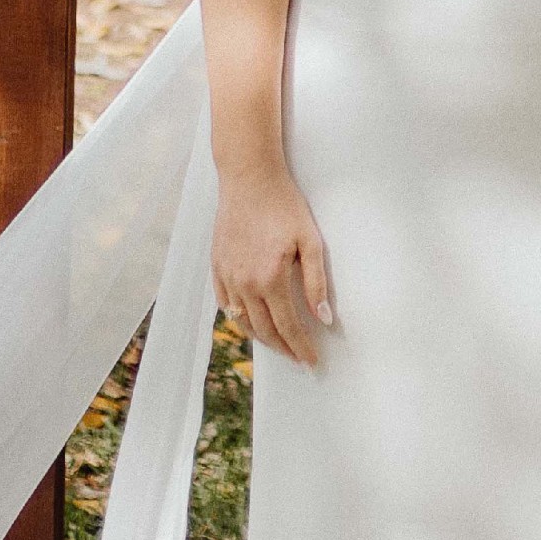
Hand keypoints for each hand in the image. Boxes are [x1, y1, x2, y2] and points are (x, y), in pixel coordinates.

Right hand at [213, 162, 331, 365]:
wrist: (249, 178)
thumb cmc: (284, 205)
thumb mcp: (311, 241)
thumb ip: (316, 283)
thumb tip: (324, 318)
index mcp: (270, 278)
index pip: (288, 326)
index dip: (301, 347)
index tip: (312, 361)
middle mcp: (244, 283)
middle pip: (264, 329)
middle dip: (283, 348)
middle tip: (297, 358)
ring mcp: (227, 276)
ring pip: (242, 321)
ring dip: (261, 337)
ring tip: (277, 344)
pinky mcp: (216, 266)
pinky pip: (225, 304)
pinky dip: (238, 318)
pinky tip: (249, 322)